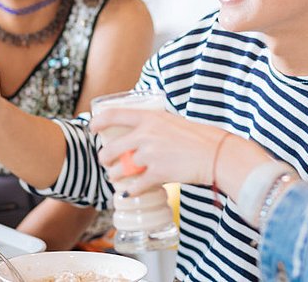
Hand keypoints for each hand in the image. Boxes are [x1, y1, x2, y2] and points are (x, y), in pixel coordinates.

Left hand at [91, 109, 228, 195]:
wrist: (216, 153)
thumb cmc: (200, 137)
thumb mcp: (174, 121)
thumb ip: (156, 125)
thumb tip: (144, 132)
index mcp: (150, 117)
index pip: (114, 115)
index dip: (98, 122)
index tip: (92, 127)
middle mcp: (145, 135)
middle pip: (111, 149)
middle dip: (104, 159)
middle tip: (106, 162)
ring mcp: (150, 155)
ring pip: (119, 170)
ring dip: (115, 177)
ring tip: (117, 179)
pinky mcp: (157, 174)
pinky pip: (135, 186)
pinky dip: (130, 191)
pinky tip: (130, 193)